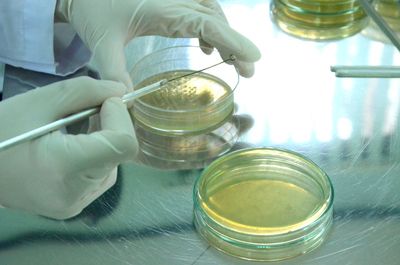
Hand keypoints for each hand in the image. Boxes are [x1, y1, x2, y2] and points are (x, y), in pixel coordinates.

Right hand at [0, 77, 136, 219]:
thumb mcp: (39, 102)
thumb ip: (85, 92)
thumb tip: (121, 90)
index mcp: (63, 169)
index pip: (123, 144)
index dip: (121, 117)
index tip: (103, 100)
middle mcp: (76, 195)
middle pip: (120, 153)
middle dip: (113, 124)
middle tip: (90, 108)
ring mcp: (75, 205)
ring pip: (114, 163)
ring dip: (106, 138)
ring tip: (77, 125)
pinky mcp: (73, 207)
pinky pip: (102, 174)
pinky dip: (97, 154)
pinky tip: (76, 142)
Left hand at [55, 0, 260, 87]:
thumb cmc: (92, 10)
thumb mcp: (102, 43)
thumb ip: (114, 71)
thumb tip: (126, 99)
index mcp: (164, 9)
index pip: (208, 24)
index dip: (233, 41)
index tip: (253, 58)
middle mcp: (175, 0)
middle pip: (216, 20)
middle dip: (236, 45)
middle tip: (248, 71)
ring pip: (211, 14)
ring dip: (225, 37)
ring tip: (232, 61)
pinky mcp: (170, 3)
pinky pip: (200, 13)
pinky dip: (210, 30)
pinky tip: (207, 47)